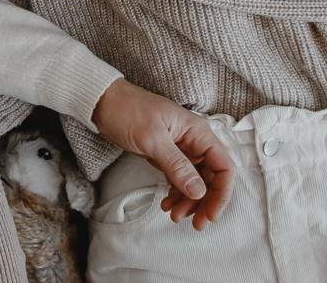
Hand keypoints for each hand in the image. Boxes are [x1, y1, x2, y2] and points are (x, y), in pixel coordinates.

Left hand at [92, 78, 233, 229]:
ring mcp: (181, 149)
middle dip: (205, 202)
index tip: (210, 214)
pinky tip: (167, 204)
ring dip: (189, 201)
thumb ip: (176, 165)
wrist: (103, 101)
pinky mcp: (167, 155)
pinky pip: (180, 179)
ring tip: (175, 215)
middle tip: (196, 223)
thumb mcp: (152, 139)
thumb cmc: (127, 110)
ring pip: (195, 181)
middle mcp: (194, 141)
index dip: (222, 193)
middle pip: (212, 178)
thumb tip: (199, 191)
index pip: (224, 167)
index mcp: (198, 132)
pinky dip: (176, 193)